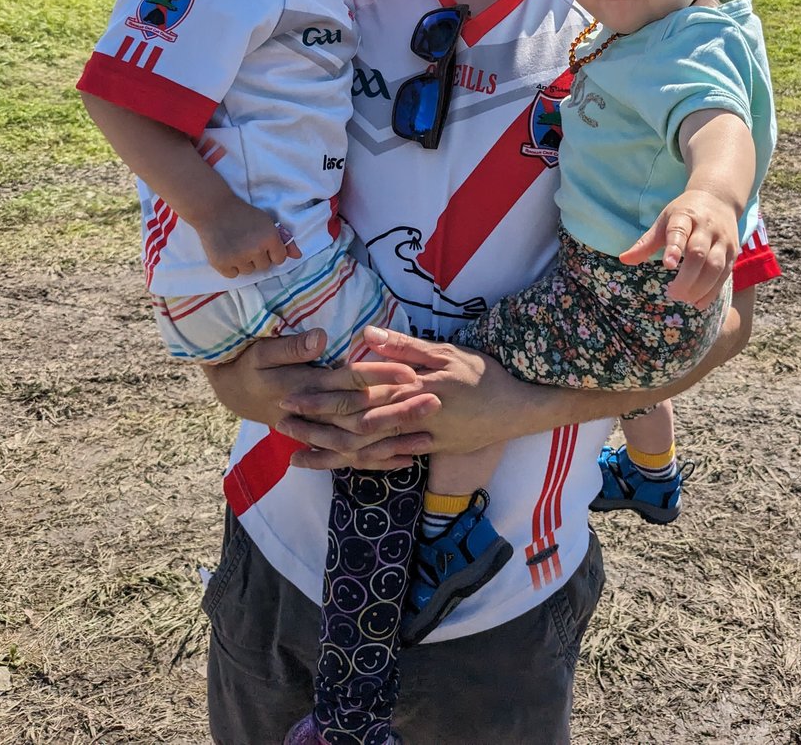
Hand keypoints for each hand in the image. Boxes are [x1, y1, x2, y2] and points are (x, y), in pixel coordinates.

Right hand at [196, 199, 301, 277]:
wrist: (214, 209)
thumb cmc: (244, 215)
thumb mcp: (267, 223)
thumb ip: (284, 241)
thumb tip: (298, 256)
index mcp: (270, 238)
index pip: (280, 259)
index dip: (272, 252)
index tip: (262, 244)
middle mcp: (256, 250)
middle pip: (264, 266)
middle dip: (258, 256)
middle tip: (247, 242)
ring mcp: (238, 258)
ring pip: (249, 271)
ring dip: (244, 262)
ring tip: (236, 245)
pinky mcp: (222, 264)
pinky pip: (233, 274)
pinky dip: (230, 266)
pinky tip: (227, 252)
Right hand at [202, 327, 439, 467]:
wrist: (234, 393)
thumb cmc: (250, 366)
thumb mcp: (262, 352)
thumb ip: (292, 347)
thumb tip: (320, 338)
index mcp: (306, 388)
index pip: (349, 382)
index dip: (380, 377)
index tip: (410, 372)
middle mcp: (316, 416)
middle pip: (363, 416)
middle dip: (399, 411)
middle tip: (435, 401)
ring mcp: (319, 433)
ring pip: (361, 443)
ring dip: (395, 440)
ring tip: (429, 438)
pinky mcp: (322, 444)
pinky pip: (352, 459)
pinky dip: (378, 461)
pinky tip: (406, 461)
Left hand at [283, 327, 525, 467]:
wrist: (518, 410)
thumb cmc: (484, 375)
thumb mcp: (448, 352)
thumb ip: (406, 346)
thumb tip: (366, 334)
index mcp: (413, 385)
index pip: (359, 391)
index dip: (323, 394)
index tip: (293, 394)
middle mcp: (411, 415)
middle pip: (354, 422)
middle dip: (316, 424)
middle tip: (282, 424)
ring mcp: (418, 437)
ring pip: (366, 447)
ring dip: (330, 450)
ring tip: (298, 453)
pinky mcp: (427, 450)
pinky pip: (387, 460)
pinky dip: (359, 464)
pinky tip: (338, 466)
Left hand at [619, 190, 738, 306]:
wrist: (719, 199)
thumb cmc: (685, 213)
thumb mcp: (664, 220)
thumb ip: (646, 242)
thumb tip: (624, 260)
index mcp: (685, 216)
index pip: (679, 231)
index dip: (674, 248)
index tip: (667, 265)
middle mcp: (706, 227)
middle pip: (699, 254)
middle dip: (687, 277)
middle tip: (672, 293)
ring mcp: (723, 240)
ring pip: (716, 267)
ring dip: (700, 287)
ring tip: (684, 299)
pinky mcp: (733, 253)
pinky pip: (725, 275)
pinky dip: (713, 292)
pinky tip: (699, 303)